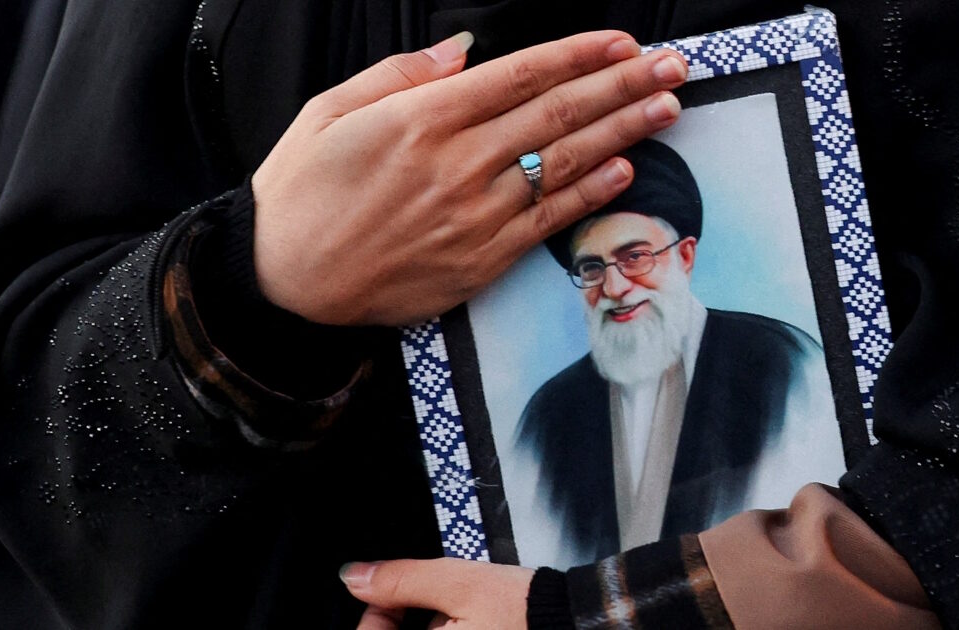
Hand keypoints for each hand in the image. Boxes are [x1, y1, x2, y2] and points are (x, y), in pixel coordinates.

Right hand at [251, 30, 687, 325]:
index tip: (622, 42)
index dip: (579, 54)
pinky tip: (626, 169)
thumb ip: (401, 76)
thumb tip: (464, 51)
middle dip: (624, 83)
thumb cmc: (301, 195)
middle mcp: (457, 163)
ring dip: (624, 131)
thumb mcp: (329, 113)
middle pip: (559, 112)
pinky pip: (549, 221)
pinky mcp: (482, 260)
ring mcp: (475, 215)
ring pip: (566, 163)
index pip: (521, 74)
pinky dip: (590, 193)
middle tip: (674, 66)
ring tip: (668, 107)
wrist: (284, 286)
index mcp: (420, 119)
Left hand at [340, 558, 534, 628]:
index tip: (388, 596)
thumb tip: (355, 577)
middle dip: (400, 625)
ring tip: (455, 616)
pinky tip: (469, 626)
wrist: (571, 624)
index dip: (373, 618)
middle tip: (427, 604)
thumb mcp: (459, 583)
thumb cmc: (523, 610)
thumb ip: (401, 580)